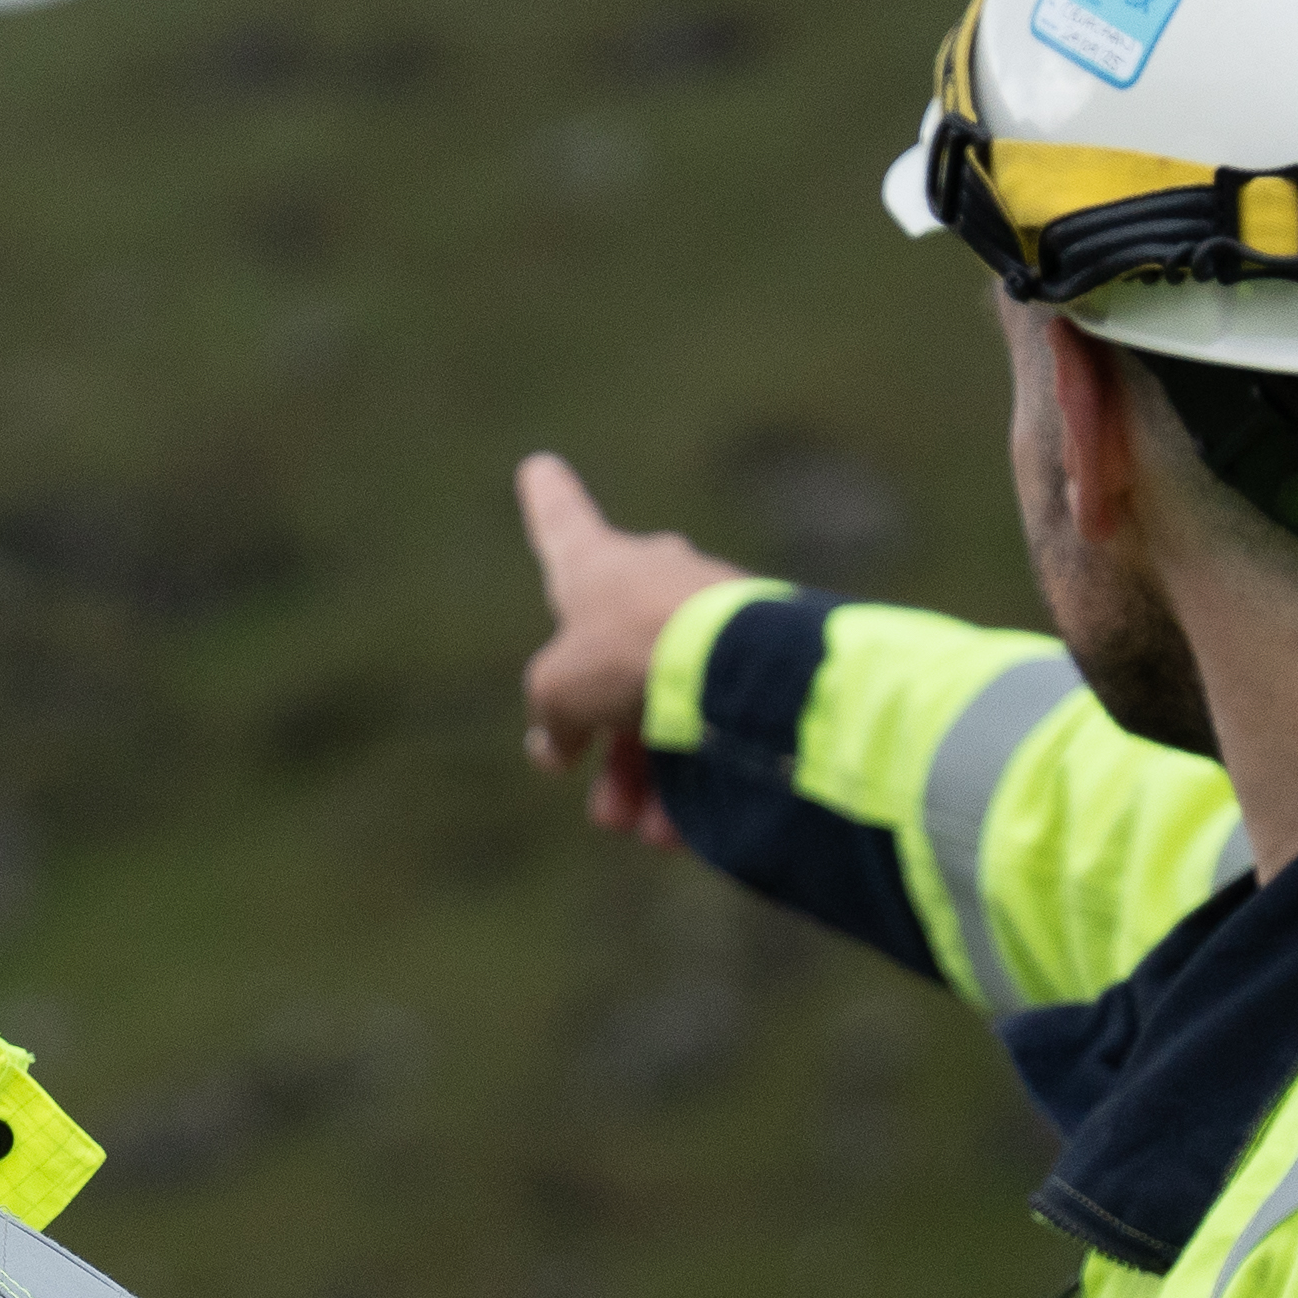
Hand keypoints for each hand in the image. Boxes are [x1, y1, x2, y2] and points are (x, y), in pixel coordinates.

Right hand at [511, 452, 747, 851]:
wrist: (730, 662)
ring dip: (649, 776)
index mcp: (598, 563)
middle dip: (607, 745)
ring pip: (668, 703)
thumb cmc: (624, 653)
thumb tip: (558, 745)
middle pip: (615, 662)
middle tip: (605, 811)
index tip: (540, 466)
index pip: (561, 520)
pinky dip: (696, 771)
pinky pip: (716, 716)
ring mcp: (711, 613)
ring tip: (643, 830)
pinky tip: (681, 829)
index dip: (546, 500)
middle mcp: (656, 577)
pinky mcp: (758, 654)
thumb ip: (552, 715)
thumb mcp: (557, 689)